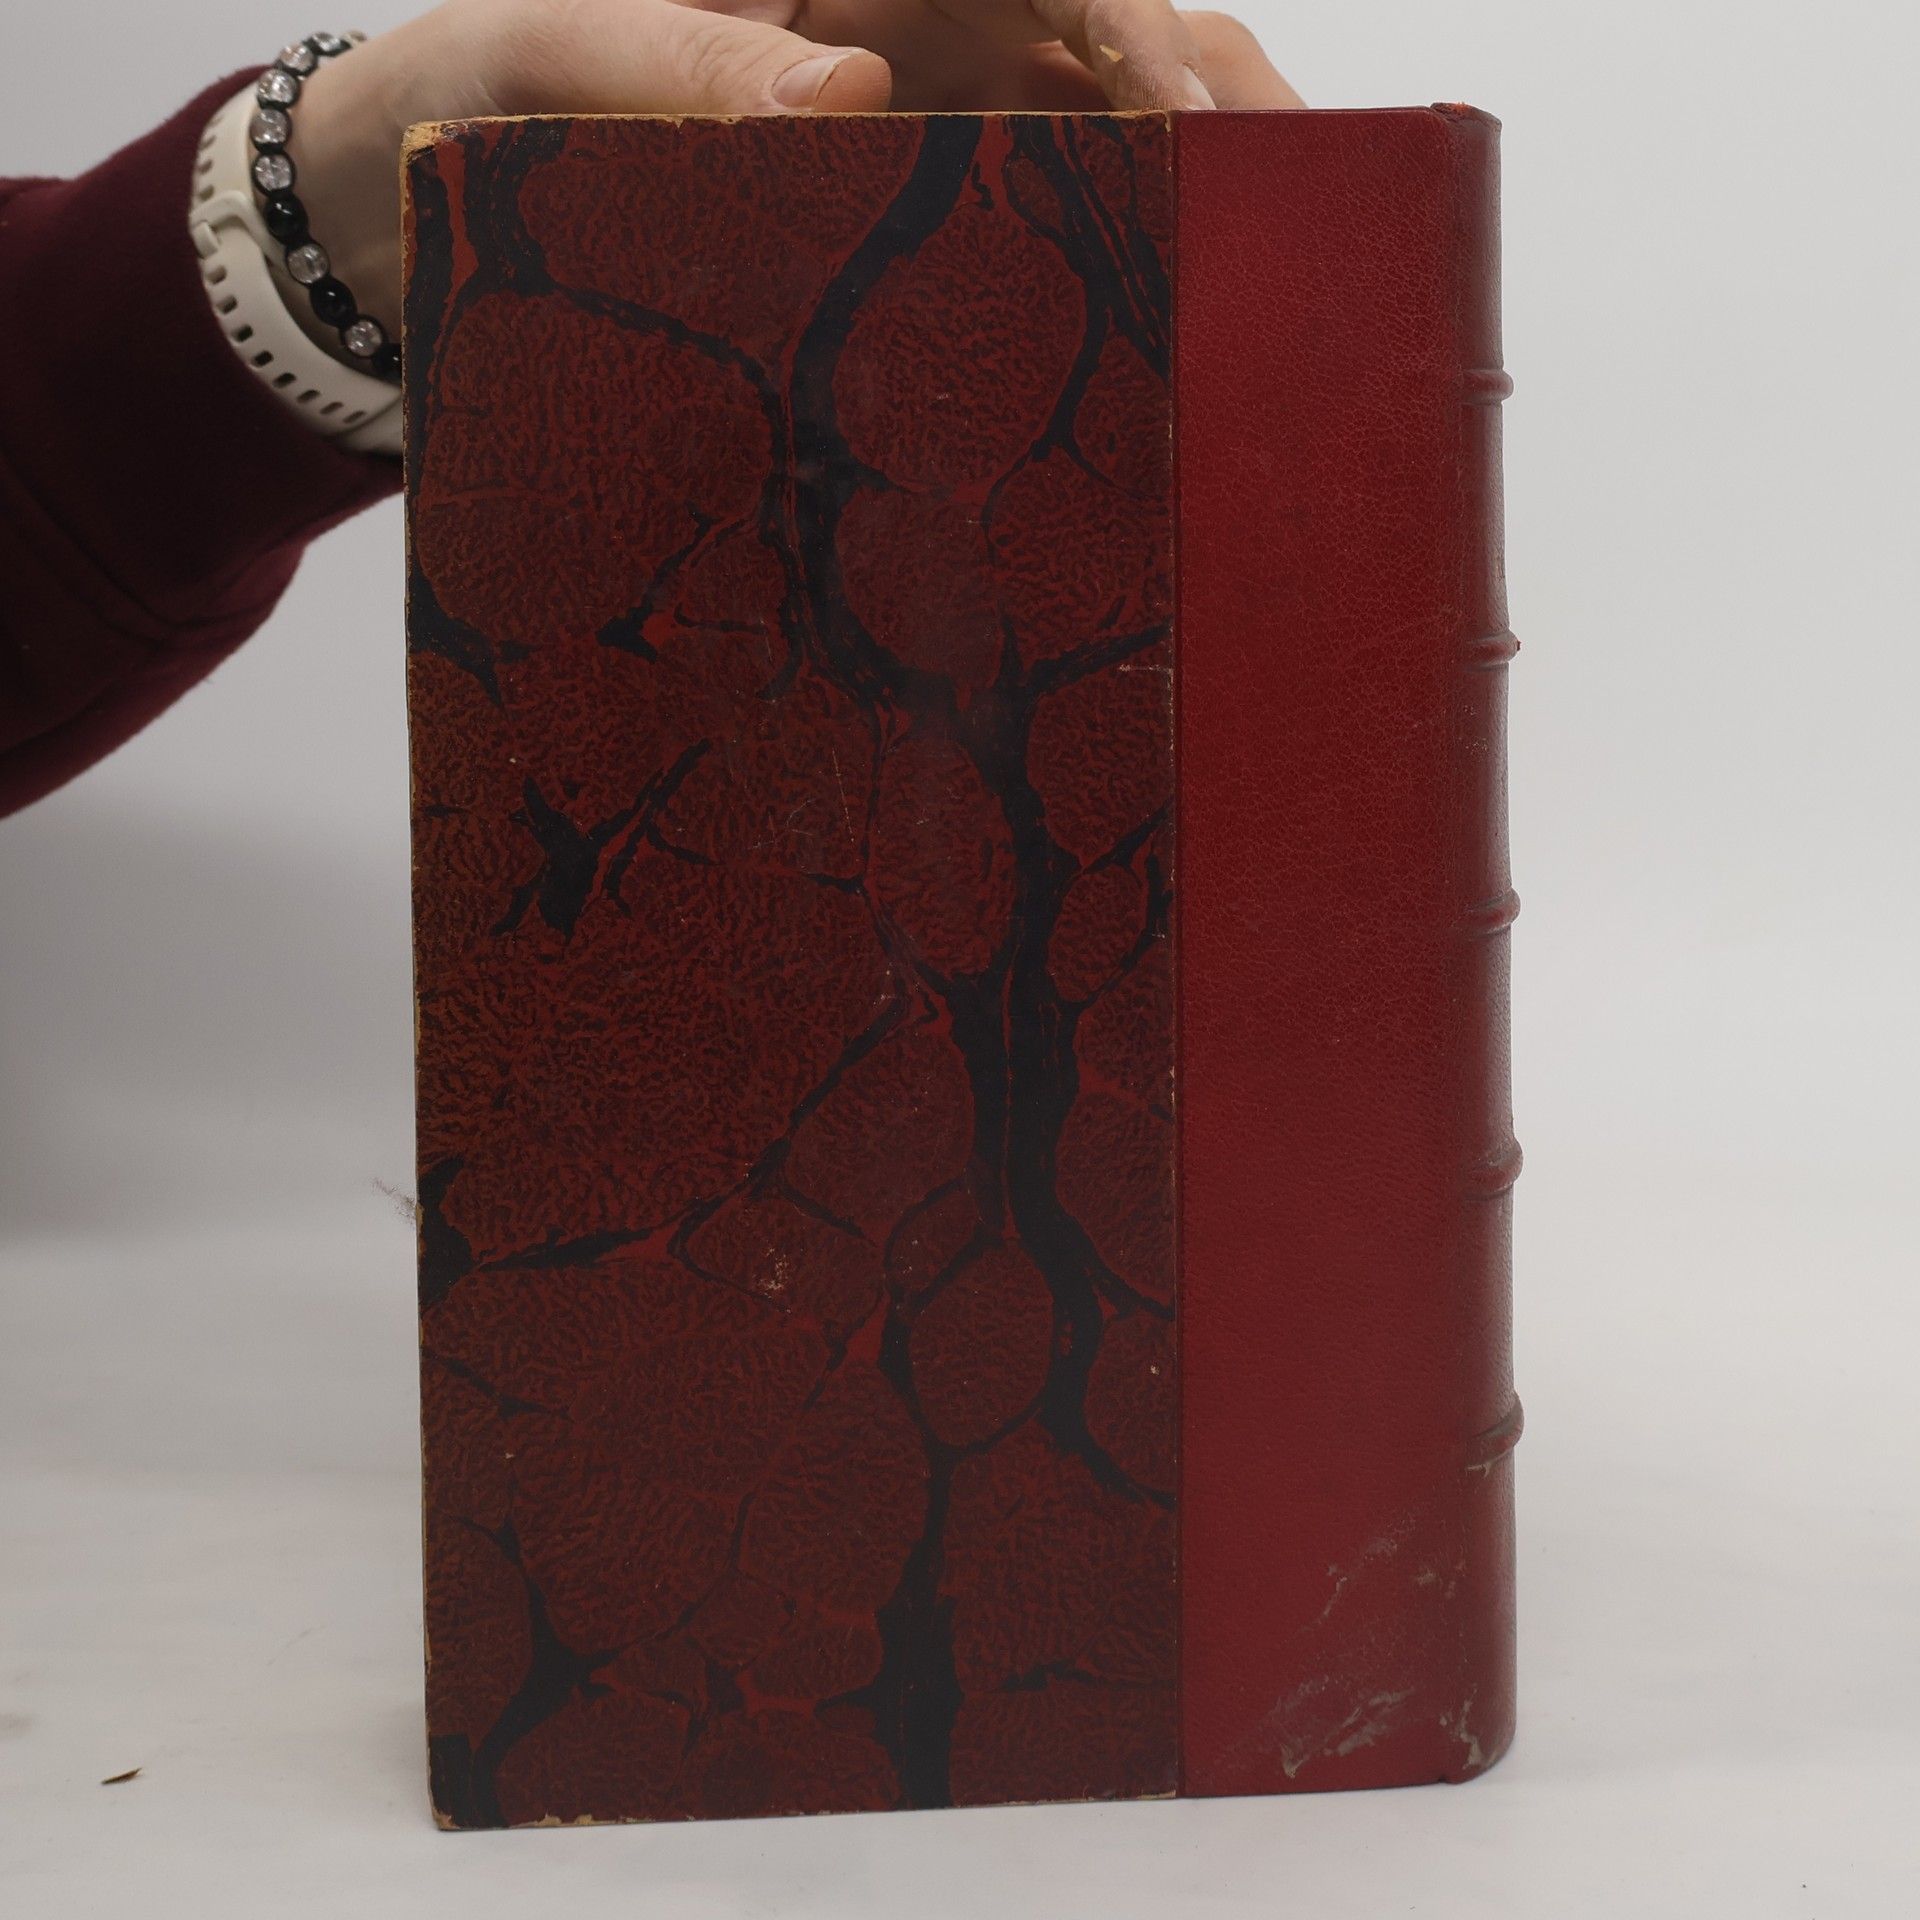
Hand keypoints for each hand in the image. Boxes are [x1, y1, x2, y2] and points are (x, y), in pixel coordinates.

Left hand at [290, 0, 1298, 340]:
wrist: (413, 209)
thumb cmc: (467, 93)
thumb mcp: (540, 52)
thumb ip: (664, 51)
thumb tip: (849, 95)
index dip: (1163, 34)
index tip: (1219, 131)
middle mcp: (918, 32)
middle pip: (1118, 60)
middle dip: (1222, 140)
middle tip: (1301, 256)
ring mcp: (923, 134)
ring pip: (1098, 160)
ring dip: (1183, 234)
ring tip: (1250, 338)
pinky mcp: (907, 228)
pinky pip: (1031, 246)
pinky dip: (1098, 293)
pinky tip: (1137, 368)